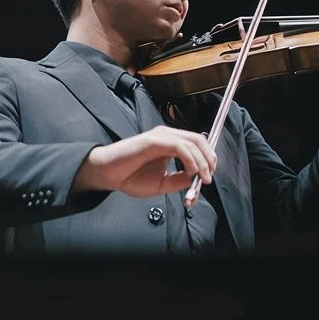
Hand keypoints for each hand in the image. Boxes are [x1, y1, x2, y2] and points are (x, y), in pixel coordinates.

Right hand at [73, 125, 216, 197]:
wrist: (109, 174)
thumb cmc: (130, 177)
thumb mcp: (162, 183)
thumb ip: (179, 180)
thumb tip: (195, 179)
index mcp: (170, 143)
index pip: (197, 144)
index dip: (208, 158)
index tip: (209, 176)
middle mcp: (167, 135)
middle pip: (199, 140)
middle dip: (209, 159)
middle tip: (209, 177)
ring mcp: (161, 136)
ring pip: (192, 142)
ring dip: (202, 161)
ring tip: (202, 177)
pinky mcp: (154, 140)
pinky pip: (179, 146)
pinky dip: (190, 159)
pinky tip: (191, 171)